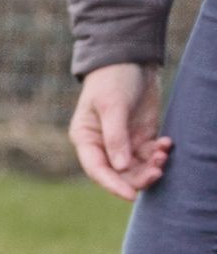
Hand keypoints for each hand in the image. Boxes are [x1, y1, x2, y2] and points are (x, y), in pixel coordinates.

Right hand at [70, 62, 170, 200]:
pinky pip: (150, 154)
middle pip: (119, 173)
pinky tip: (167, 144)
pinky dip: (159, 153)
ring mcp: (123, 141)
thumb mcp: (112, 106)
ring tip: (163, 154)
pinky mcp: (141, 135)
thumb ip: (116, 137)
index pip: (97, 169)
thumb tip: (120, 168)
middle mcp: (103, 145)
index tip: (131, 195)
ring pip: (136, 167)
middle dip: (138, 176)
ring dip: (151, 166)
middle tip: (157, 172)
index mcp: (86, 139)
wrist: (130, 59)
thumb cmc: (112, 80)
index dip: (113, 185)